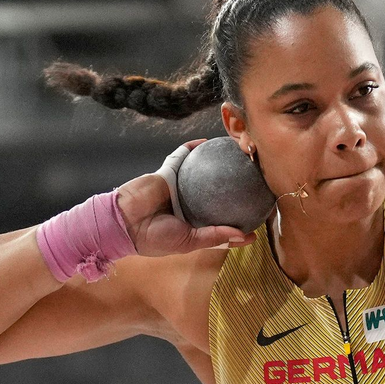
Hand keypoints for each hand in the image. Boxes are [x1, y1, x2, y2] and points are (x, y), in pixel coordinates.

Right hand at [115, 139, 255, 255]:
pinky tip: (210, 141)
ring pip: (202, 171)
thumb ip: (215, 236)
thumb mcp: (188, 242)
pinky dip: (194, 148)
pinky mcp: (167, 172)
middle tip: (254, 180)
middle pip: (215, 192)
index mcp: (194, 223)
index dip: (240, 221)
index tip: (261, 219)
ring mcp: (179, 186)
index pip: (221, 221)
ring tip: (237, 156)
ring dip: (217, 163)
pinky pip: (182, 156)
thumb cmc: (154, 238)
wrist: (123, 223)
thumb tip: (244, 236)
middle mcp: (189, 203)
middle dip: (233, 185)